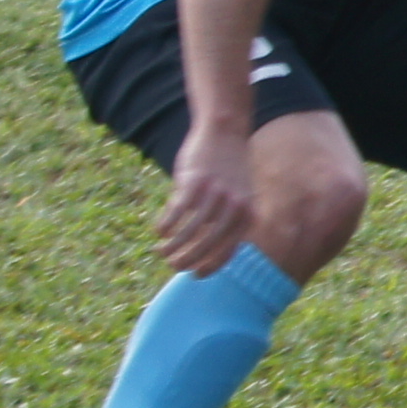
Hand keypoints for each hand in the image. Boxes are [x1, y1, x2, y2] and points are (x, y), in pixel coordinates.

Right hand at [155, 121, 260, 275]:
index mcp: (247, 214)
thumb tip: (207, 250)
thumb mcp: (240, 196)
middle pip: (206, 245)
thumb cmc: (230, 170)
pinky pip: (176, 213)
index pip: (228, 251)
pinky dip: (165, 226)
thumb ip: (229, 221)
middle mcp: (234, 207)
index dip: (210, 266)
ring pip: (188, 232)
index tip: (195, 275)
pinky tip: (159, 231)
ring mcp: (214, 195)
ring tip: (161, 252)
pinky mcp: (194, 183)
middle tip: (173, 266)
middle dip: (187, 261)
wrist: (225, 132)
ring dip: (171, 247)